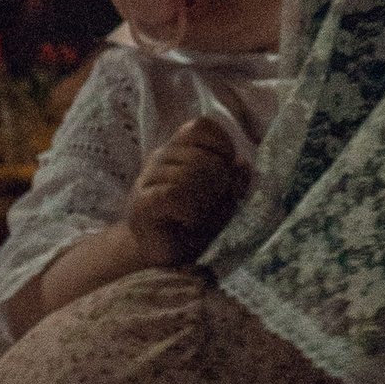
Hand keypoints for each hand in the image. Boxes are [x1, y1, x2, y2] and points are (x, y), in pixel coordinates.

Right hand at [123, 117, 250, 269]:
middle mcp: (160, 158)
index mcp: (178, 150)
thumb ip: (233, 183)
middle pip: (199, 155)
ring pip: (187, 174)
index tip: (227, 170)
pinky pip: (172, 193)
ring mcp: (147, 179)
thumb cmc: (190, 227)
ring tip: (201, 216)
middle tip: (215, 204)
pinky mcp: (141, 203)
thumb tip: (243, 164)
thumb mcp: (221, 203)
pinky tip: (189, 221)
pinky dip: (189, 208)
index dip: (221, 144)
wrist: (157, 257)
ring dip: (205, 200)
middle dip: (219, 182)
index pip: (200, 126)